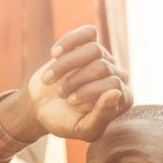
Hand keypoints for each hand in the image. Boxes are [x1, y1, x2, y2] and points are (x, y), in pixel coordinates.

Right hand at [0, 25, 131, 142]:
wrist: (41, 108)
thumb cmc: (64, 121)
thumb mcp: (83, 129)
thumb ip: (101, 117)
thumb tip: (116, 93)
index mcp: (122, 99)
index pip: (114, 85)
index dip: (89, 92)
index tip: (71, 102)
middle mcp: (116, 76)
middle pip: (101, 67)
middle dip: (75, 81)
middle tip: (61, 95)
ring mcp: (103, 58)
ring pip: (93, 49)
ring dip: (66, 65)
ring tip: (50, 80)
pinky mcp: (88, 45)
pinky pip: (87, 33)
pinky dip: (68, 41)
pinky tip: (54, 54)